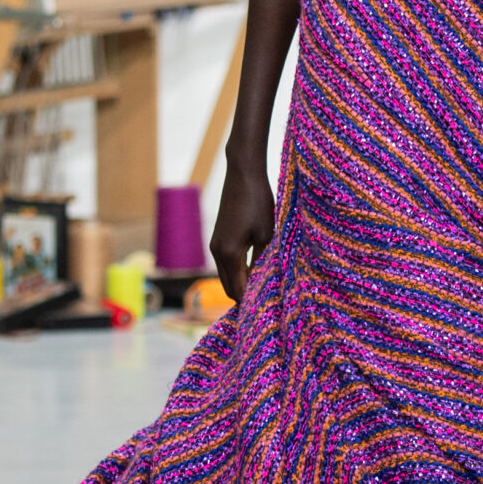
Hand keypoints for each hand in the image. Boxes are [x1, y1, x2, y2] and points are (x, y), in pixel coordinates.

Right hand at [209, 154, 274, 299]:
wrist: (243, 173)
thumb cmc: (258, 202)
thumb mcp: (267, 234)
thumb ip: (263, 261)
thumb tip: (265, 283)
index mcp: (229, 254)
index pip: (238, 290)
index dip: (251, 303)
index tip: (267, 310)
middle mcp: (217, 252)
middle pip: (229, 287)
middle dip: (245, 296)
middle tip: (266, 303)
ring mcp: (215, 245)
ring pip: (227, 276)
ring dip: (241, 283)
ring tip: (263, 288)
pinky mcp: (218, 237)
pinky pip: (226, 264)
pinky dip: (238, 271)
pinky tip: (256, 270)